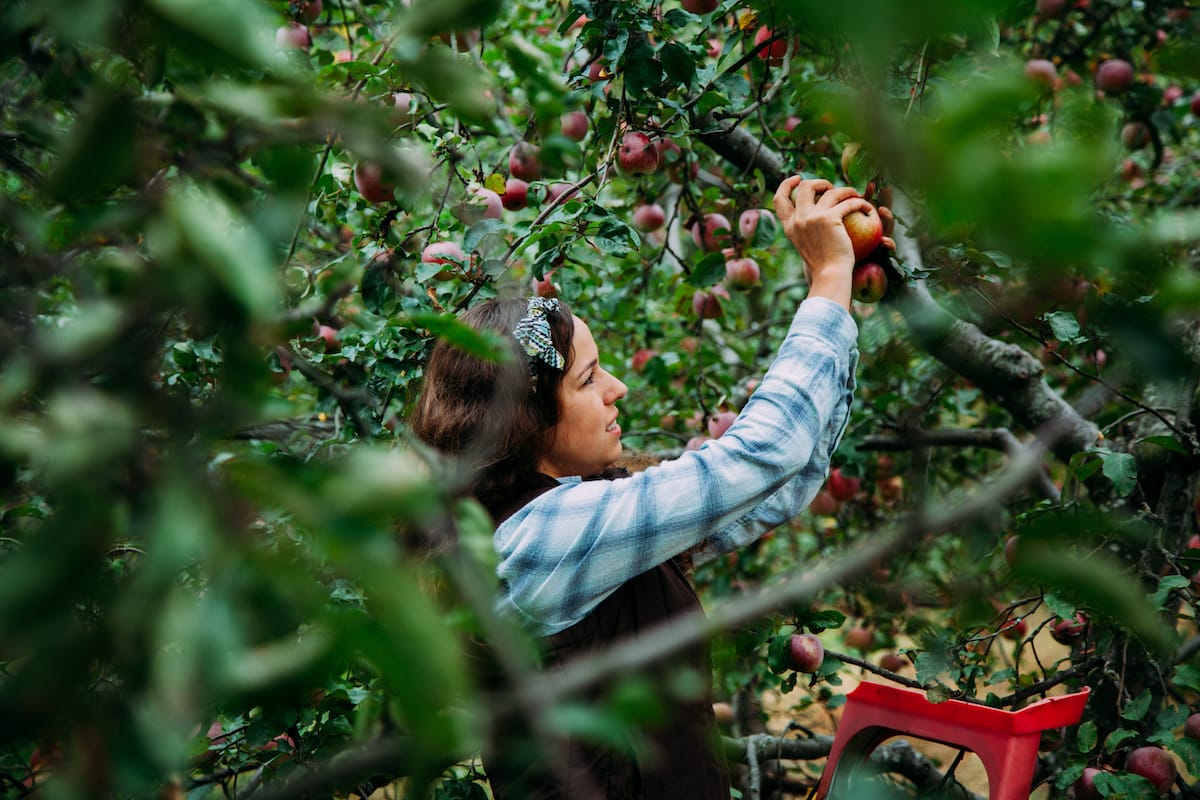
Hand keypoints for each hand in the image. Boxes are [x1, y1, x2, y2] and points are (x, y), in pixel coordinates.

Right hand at [773, 176, 873, 308]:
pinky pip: (848, 202)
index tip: (797, 178)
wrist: (830, 275)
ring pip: (830, 190)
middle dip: (820, 182)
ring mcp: (813, 218)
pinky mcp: (830, 219)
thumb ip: (804, 229)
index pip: (779, 199)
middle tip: (832, 189)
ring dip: (846, 190)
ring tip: (855, 197)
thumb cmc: (821, 267)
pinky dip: (860, 203)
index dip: (787, 184)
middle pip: (805, 186)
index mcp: (790, 226)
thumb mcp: (805, 245)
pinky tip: (867, 208)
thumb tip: (809, 215)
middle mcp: (798, 220)